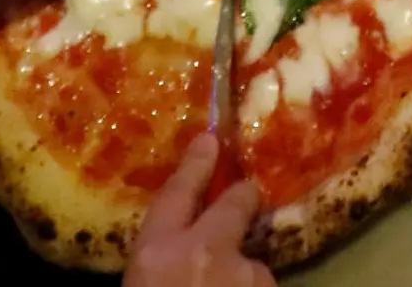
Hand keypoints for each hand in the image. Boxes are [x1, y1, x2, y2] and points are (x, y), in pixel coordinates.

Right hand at [127, 133, 271, 286]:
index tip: (210, 140)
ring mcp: (244, 270)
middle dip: (242, 199)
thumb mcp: (139, 284)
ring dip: (242, 272)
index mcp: (155, 253)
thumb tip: (171, 251)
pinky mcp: (272, 286)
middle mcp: (203, 251)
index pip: (176, 194)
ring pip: (250, 259)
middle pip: (235, 203)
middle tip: (245, 198)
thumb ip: (157, 261)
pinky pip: (263, 285)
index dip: (195, 165)